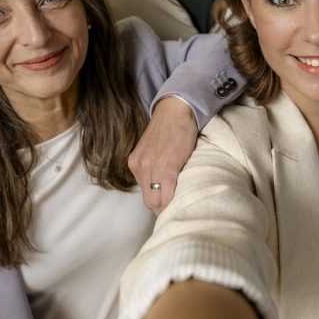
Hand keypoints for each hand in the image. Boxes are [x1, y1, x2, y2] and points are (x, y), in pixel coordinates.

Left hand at [129, 96, 198, 214]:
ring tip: (181, 203)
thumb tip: (160, 188)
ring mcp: (152, 166)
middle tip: (177, 206)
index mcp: (135, 164)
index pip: (144, 195)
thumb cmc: (168, 129)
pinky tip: (182, 199)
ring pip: (156, 201)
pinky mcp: (169, 165)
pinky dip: (174, 199)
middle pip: (149, 202)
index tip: (170, 204)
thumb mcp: (152, 150)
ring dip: (169, 206)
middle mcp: (140, 167)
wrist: (176, 110)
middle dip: (162, 208)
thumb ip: (152, 167)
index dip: (158, 202)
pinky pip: (167, 192)